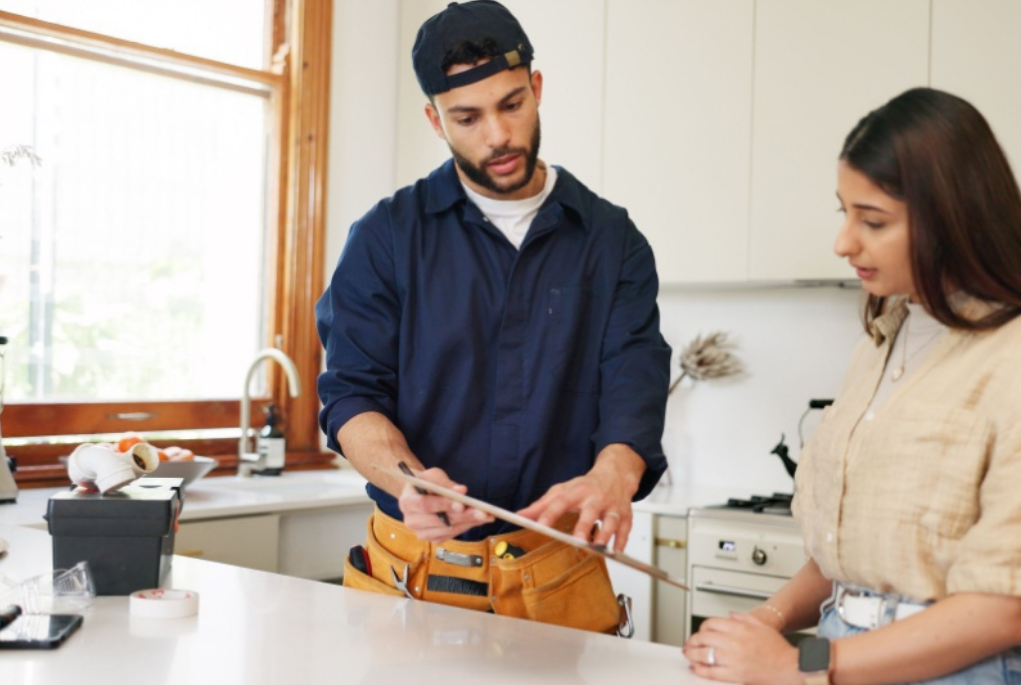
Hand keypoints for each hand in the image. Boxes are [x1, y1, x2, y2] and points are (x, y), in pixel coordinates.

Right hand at [397, 466, 492, 542]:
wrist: (421, 494)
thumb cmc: (427, 482)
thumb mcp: (432, 475)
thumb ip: (445, 482)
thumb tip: (462, 491)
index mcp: (406, 502)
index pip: (424, 505)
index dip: (443, 505)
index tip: (462, 504)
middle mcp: (411, 521)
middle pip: (439, 521)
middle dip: (463, 516)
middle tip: (482, 512)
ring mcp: (421, 533)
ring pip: (447, 530)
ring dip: (469, 523)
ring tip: (487, 515)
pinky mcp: (432, 538)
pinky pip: (451, 535)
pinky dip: (466, 527)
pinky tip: (479, 520)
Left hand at [516, 464, 634, 550]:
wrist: (615, 473)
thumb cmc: (585, 486)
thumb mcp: (562, 491)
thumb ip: (541, 505)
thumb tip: (520, 516)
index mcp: (577, 492)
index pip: (561, 503)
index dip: (550, 514)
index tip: (540, 526)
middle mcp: (595, 498)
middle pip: (590, 512)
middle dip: (584, 526)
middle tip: (577, 541)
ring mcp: (612, 506)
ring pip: (611, 520)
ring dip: (606, 534)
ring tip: (600, 548)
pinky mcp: (625, 514)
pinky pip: (625, 529)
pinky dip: (622, 541)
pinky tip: (616, 553)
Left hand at [683, 613, 798, 684]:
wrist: (790, 667)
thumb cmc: (778, 649)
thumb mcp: (761, 626)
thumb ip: (743, 618)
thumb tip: (730, 615)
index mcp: (740, 628)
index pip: (711, 623)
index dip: (702, 627)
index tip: (700, 631)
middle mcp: (734, 642)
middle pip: (704, 638)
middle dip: (693, 640)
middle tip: (689, 644)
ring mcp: (733, 659)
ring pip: (704, 654)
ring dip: (692, 654)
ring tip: (688, 654)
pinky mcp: (735, 675)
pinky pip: (712, 672)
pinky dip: (701, 670)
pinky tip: (696, 668)